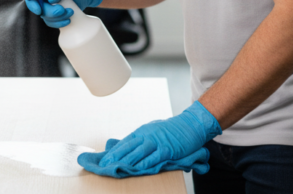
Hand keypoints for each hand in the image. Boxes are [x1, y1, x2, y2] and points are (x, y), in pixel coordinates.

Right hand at [24, 0, 103, 27]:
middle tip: (62, 10)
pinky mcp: (56, 14)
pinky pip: (52, 22)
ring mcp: (49, 6)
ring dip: (57, 18)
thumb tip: (50, 0)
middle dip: (50, 12)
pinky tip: (68, 21)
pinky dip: (59, 23)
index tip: (40, 11)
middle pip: (39, 9)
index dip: (32, 4)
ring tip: (71, 12)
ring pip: (46, 17)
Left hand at [78, 101, 221, 176]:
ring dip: (125, 161)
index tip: (101, 159)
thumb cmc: (172, 130)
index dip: (112, 152)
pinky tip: (137, 168)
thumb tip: (125, 146)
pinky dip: (145, 163)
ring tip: (114, 168)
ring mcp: (157, 142)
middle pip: (127, 147)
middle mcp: (147, 135)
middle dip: (114, 157)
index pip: (124, 142)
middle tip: (102, 165)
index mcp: (142, 132)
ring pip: (138, 152)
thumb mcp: (153, 131)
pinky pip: (154, 157)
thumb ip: (141, 140)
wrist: (191, 124)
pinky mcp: (167, 148)